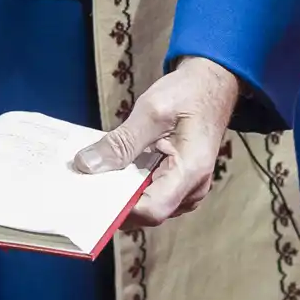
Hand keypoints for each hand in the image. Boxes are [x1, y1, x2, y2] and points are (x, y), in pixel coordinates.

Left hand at [73, 57, 240, 227]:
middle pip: (146, 213)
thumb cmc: (188, 94)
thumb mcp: (151, 110)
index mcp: (190, 171)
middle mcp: (192, 189)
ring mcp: (187, 191)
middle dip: (116, 202)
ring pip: (146, 208)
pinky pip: (151, 197)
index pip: (151, 210)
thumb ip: (121, 142)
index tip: (93, 193)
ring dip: (122, 195)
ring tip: (101, 174)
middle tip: (87, 182)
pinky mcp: (178, 187)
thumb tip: (87, 165)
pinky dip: (131, 188)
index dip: (120, 208)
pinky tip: (117, 172)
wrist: (212, 86)